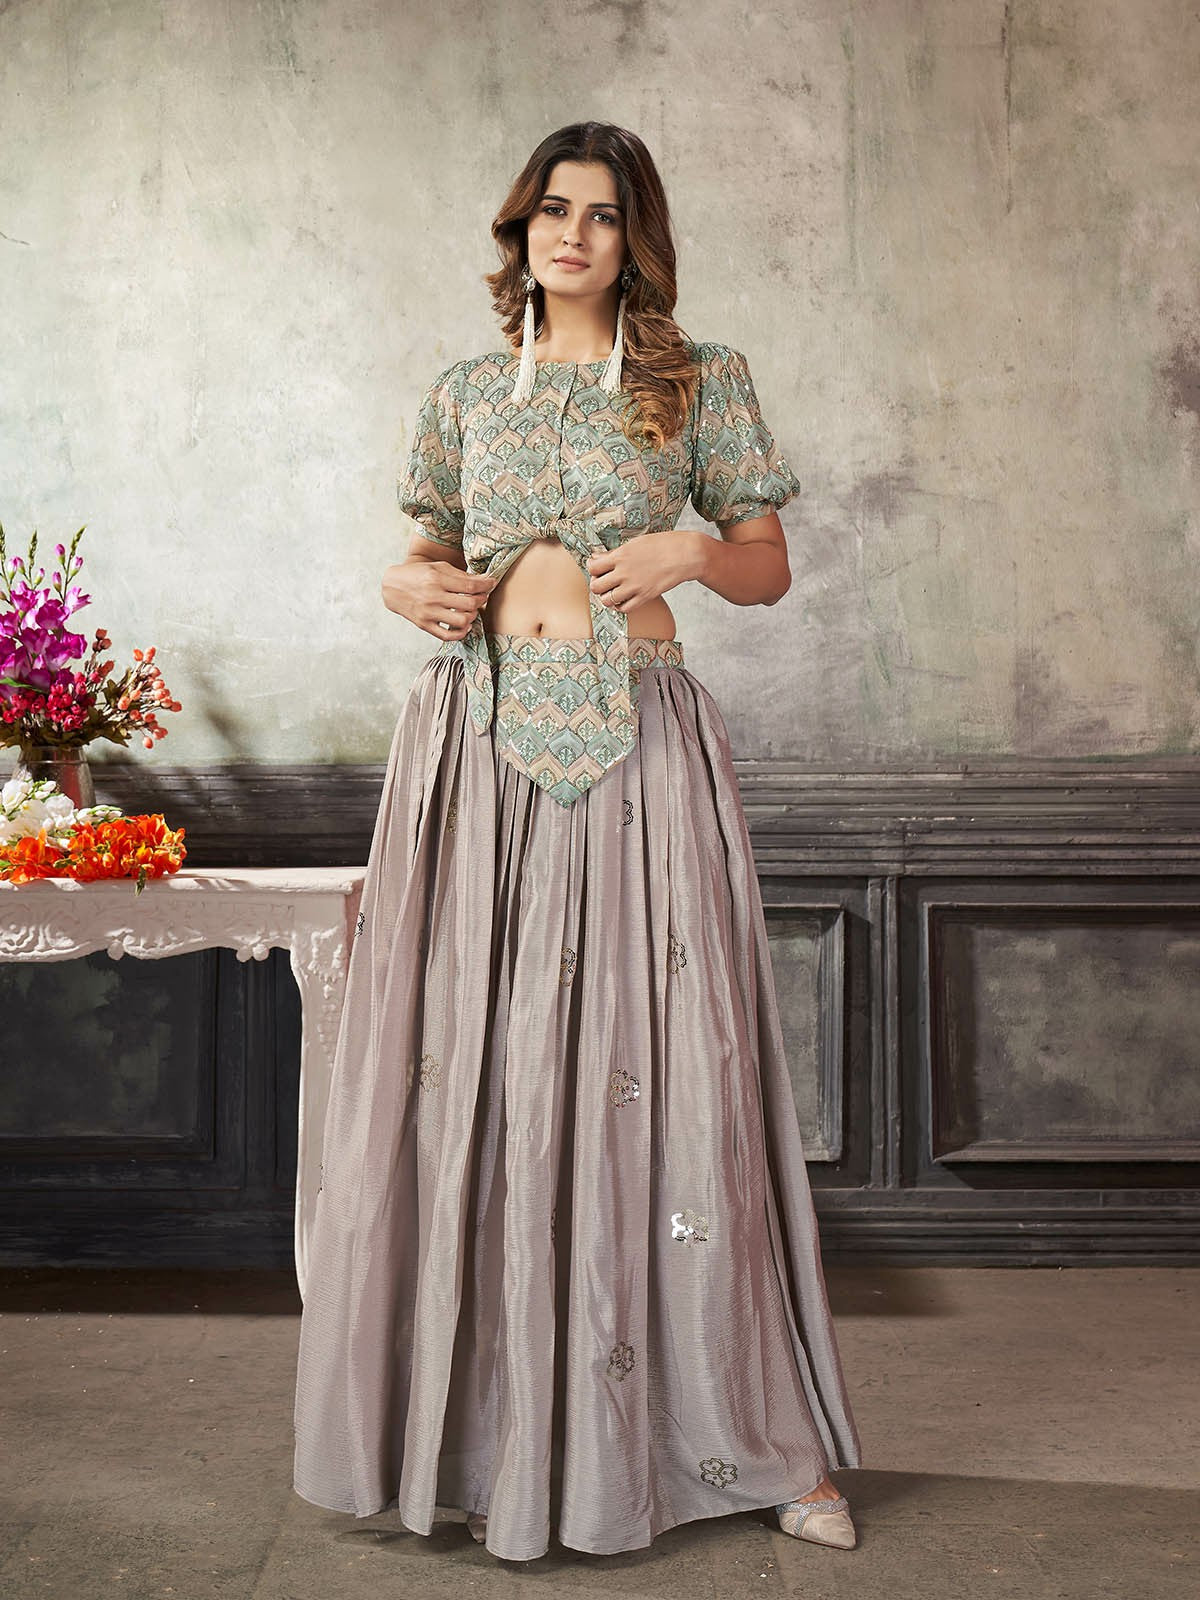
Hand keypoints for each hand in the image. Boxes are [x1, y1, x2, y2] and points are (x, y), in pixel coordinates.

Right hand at [381, 558, 495, 640]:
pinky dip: (461, 632)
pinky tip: (464, 625)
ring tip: (471, 610)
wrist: (392, 587)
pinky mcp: (424, 625)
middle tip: (481, 596)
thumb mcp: (438, 568)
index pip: (470, 586)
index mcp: (437, 579)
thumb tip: (483, 580)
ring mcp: (428, 613)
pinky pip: (448, 635)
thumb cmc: (417, 574)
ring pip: (462, 620)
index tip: (491, 584)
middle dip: (481, 600)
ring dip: (472, 616)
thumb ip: (460, 575)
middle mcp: (433, 597)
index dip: (486, 585)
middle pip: (469, 604)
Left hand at [585, 531, 703, 611]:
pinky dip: (620, 605)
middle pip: (596, 586)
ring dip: (607, 596)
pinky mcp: (645, 597)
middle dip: (597, 584)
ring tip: (612, 591)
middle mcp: (624, 573)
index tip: (597, 567)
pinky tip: (623, 598)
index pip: (593, 567)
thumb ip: (614, 553)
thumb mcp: (635, 543)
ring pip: (607, 600)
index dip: (592, 568)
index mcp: (620, 556)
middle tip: (604, 580)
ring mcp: (634, 587)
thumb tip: (595, 558)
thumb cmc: (661, 545)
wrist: (685, 555)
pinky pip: (624, 608)